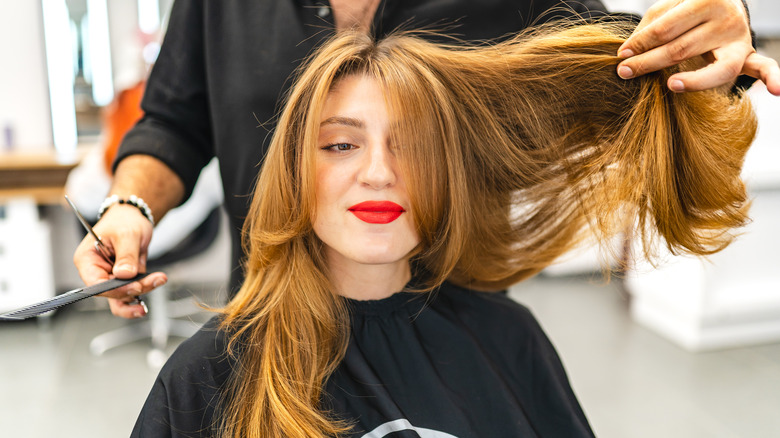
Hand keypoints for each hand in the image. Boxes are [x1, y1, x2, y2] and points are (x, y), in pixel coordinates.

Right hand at [73, 204, 166, 317]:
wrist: (134, 217)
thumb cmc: (124, 220)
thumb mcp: (127, 234)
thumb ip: (126, 256)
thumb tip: (124, 275)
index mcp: (87, 260)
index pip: (95, 284)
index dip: (115, 289)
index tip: (135, 286)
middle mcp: (96, 270)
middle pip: (111, 292)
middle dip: (133, 289)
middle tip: (153, 281)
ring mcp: (110, 275)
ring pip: (124, 294)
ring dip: (142, 289)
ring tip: (158, 279)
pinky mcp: (124, 277)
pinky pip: (133, 288)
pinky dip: (146, 286)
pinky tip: (157, 281)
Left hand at [616, 0, 779, 94]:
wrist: (722, 6)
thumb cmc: (687, 12)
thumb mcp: (668, 10)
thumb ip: (650, 28)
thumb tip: (628, 51)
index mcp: (705, 0)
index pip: (667, 28)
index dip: (641, 43)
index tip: (621, 56)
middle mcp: (726, 19)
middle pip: (683, 48)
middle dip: (650, 62)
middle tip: (625, 73)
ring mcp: (739, 39)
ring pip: (716, 67)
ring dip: (693, 81)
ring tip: (671, 85)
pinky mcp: (748, 55)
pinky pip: (763, 67)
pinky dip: (774, 78)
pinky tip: (778, 91)